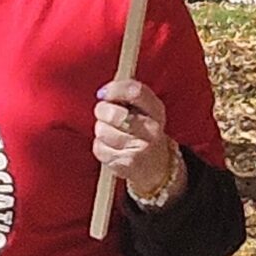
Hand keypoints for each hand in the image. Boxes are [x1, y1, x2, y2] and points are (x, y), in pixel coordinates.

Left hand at [93, 78, 180, 203]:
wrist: (157, 165)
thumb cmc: (144, 131)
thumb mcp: (145, 110)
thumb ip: (127, 96)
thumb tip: (104, 93)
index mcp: (156, 110)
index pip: (135, 92)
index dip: (114, 89)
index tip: (103, 93)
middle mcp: (151, 130)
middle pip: (115, 114)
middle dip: (102, 111)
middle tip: (104, 113)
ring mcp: (140, 149)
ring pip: (103, 131)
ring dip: (101, 130)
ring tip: (111, 132)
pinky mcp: (125, 164)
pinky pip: (99, 148)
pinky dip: (100, 146)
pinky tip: (112, 147)